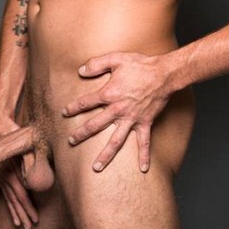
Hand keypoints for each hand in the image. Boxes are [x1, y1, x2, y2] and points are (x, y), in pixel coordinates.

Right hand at [0, 117, 39, 228]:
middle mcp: (2, 172)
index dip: (27, 208)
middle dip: (22, 213)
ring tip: (19, 220)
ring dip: (13, 207)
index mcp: (10, 169)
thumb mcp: (25, 144)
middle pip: (13, 198)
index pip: (20, 195)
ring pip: (6, 193)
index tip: (34, 220)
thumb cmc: (13, 130)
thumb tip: (36, 178)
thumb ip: (31, 161)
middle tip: (30, 226)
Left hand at [62, 52, 172, 172]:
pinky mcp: (145, 122)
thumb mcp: (116, 59)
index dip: (74, 107)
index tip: (65, 113)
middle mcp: (118, 109)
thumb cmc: (140, 65)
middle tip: (71, 141)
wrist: (164, 73)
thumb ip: (97, 64)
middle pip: (96, 125)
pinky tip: (142, 170)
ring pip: (116, 140)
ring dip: (105, 154)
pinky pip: (144, 142)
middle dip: (82, 134)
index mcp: (109, 93)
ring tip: (96, 168)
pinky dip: (144, 156)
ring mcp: (132, 118)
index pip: (86, 102)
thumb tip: (80, 70)